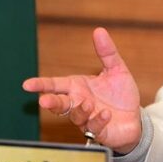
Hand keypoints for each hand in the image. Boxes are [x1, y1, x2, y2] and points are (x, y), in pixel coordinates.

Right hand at [22, 27, 141, 153]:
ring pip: (76, 116)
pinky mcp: (99, 131)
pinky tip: (105, 114)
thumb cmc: (121, 94)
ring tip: (88, 103)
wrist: (135, 118)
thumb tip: (99, 30)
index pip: (56, 85)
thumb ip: (107, 53)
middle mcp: (79, 103)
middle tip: (44, 100)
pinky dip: (98, 120)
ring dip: (80, 110)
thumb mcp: (117, 70)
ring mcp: (88, 119)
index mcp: (79, 87)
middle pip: (60, 103)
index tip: (27, 84)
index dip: (42, 84)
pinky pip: (94, 127)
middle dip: (52, 102)